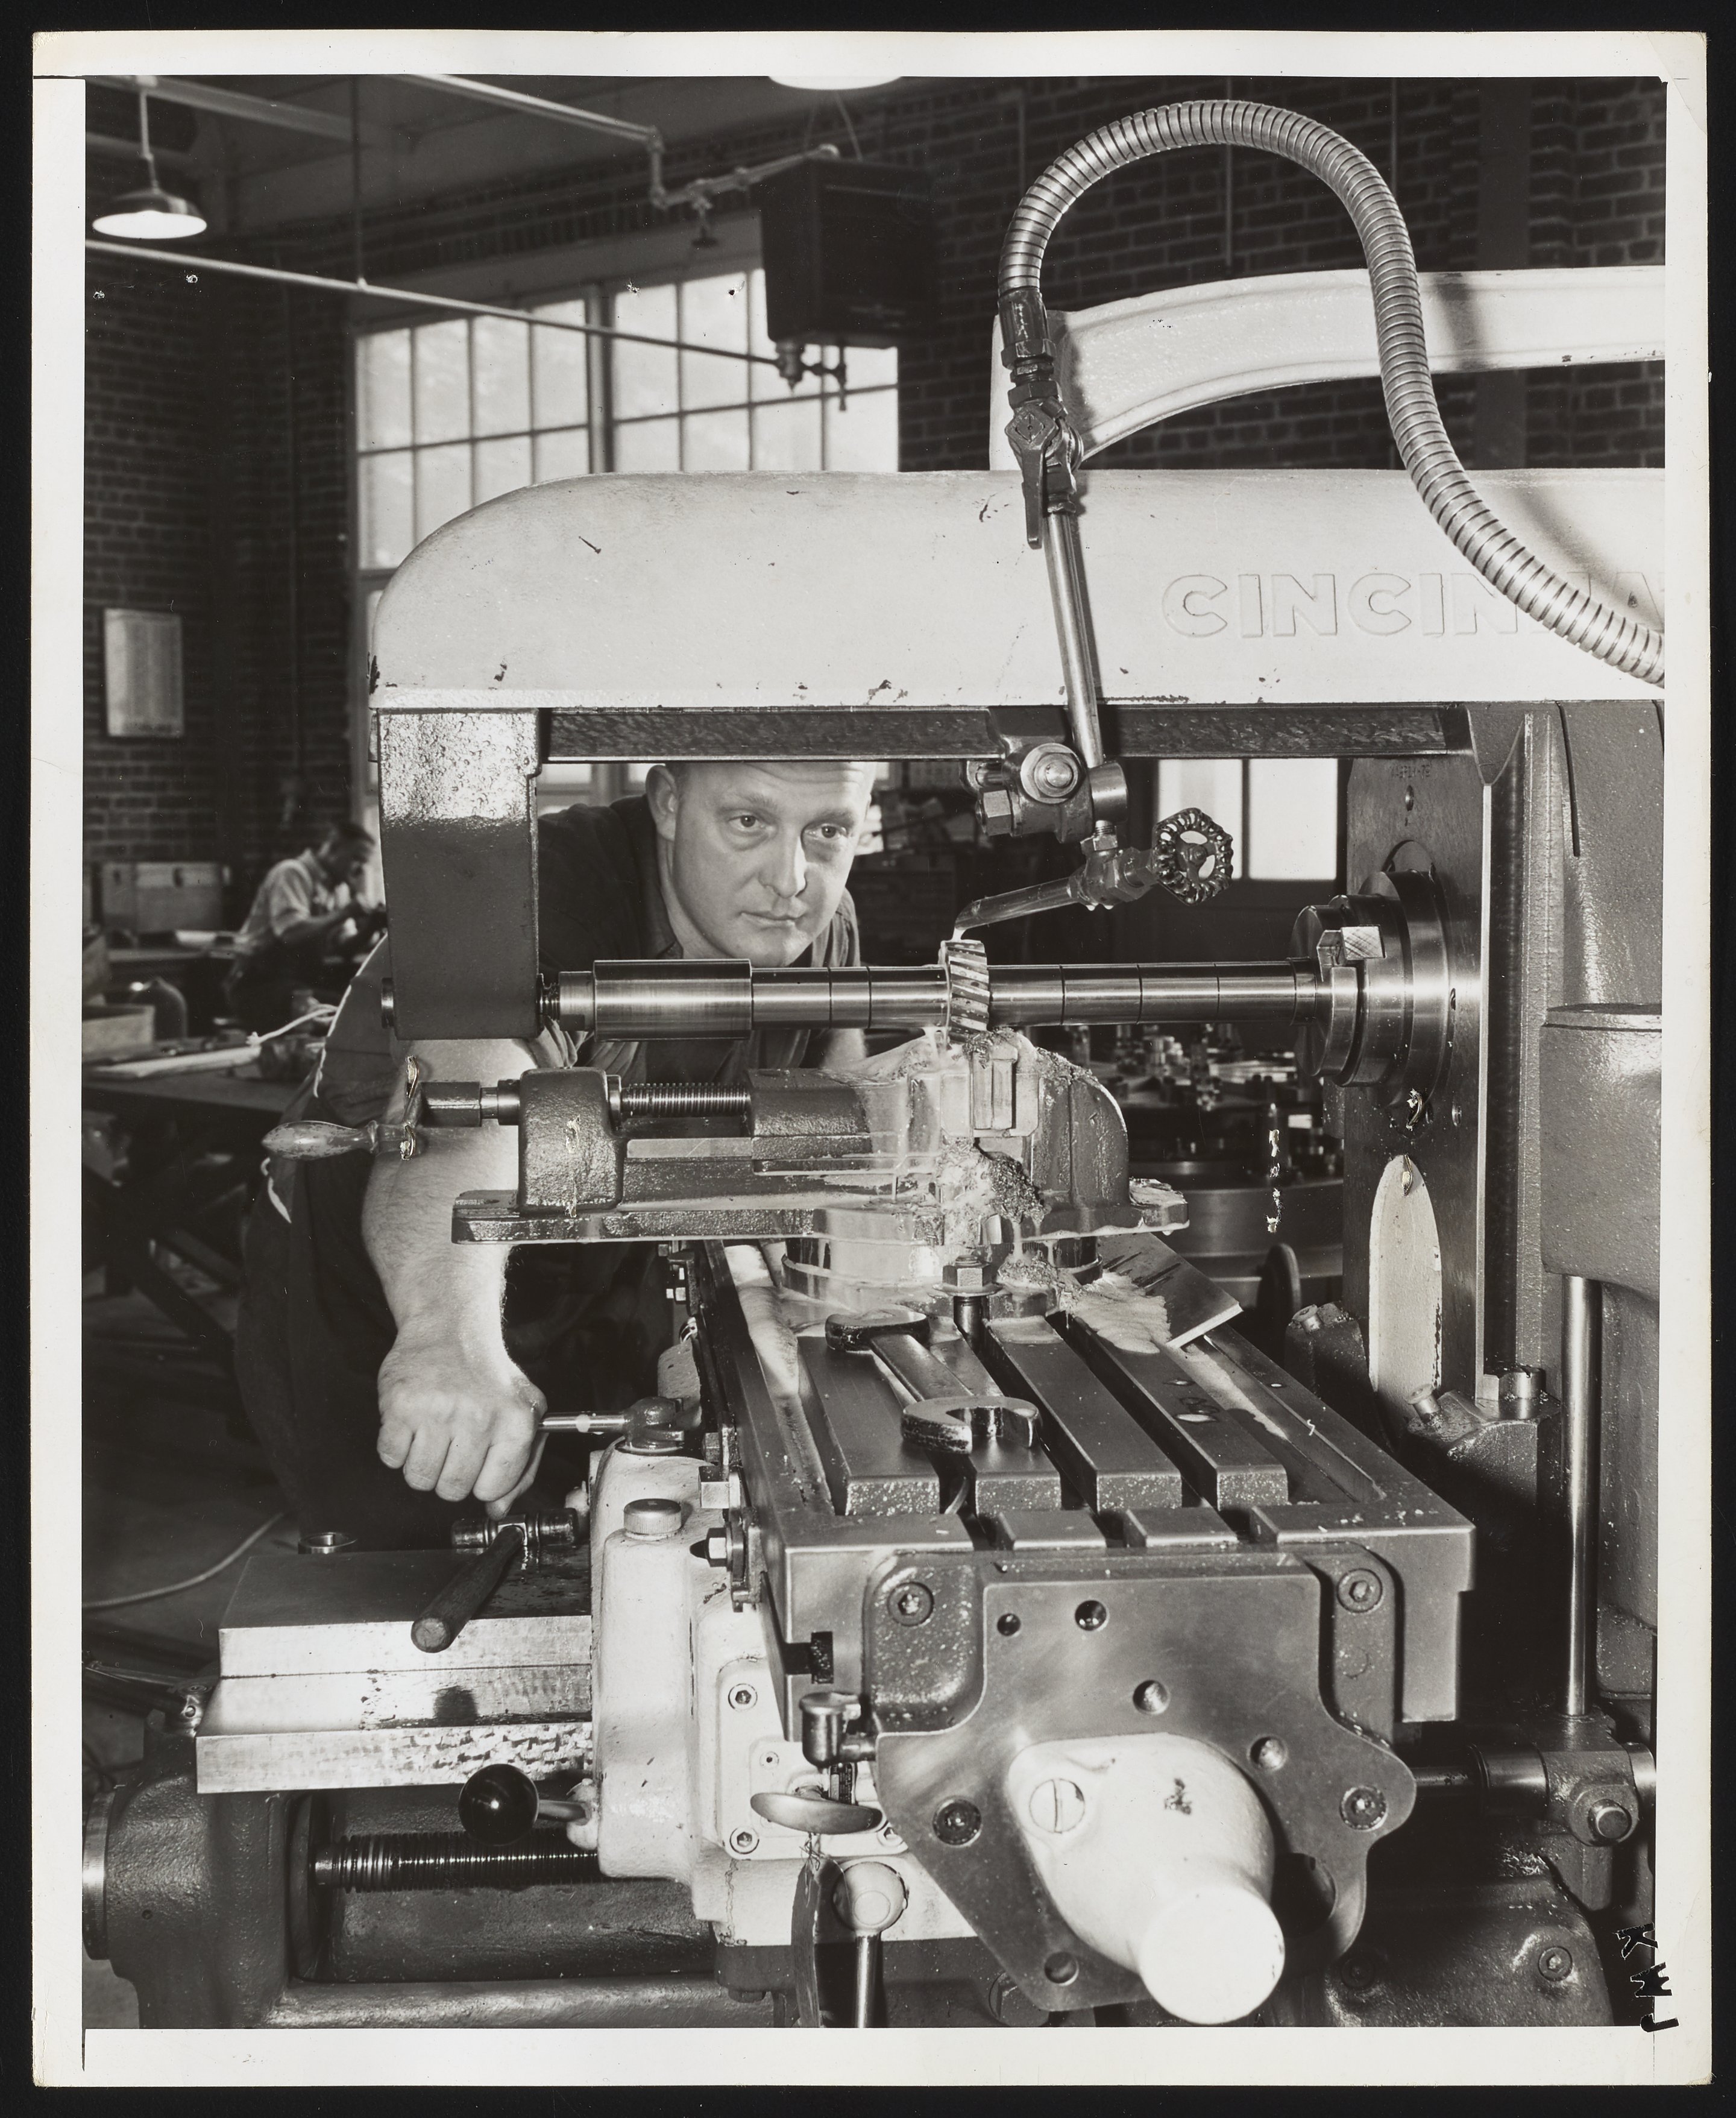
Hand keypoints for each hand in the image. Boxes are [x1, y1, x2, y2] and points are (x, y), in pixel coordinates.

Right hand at [376, 1328, 546, 1512]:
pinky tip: (413, 1423)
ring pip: (419, 1479)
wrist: (450, 1329)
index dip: (481, 1479)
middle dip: (449, 1473)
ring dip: (421, 1462)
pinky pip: (391, 1458)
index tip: (478, 1459)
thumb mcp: (524, 1413)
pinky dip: (396, 1448)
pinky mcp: (400, 1406)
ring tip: (432, 1431)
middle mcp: (478, 1417)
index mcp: (515, 1422)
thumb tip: (498, 1510)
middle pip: (452, 1489)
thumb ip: (521, 1468)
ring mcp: (437, 1412)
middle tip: (452, 1442)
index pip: (491, 1489)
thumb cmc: (488, 1376)